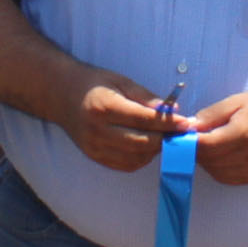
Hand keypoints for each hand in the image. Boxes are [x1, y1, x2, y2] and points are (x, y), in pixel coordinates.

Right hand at [59, 75, 180, 172]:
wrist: (61, 96)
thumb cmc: (94, 84)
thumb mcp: (120, 81)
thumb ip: (146, 97)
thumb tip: (173, 111)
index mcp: (104, 107)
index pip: (144, 120)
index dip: (168, 123)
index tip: (186, 123)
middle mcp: (97, 130)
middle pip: (142, 143)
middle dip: (165, 139)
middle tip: (179, 133)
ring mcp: (94, 147)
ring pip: (136, 158)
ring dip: (154, 150)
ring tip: (162, 138)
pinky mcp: (94, 157)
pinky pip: (126, 165)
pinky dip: (141, 158)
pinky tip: (146, 146)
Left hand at [189, 86, 247, 183]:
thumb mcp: (238, 101)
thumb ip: (212, 115)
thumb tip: (189, 126)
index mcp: (243, 132)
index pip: (206, 146)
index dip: (189, 143)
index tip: (180, 137)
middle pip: (210, 161)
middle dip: (195, 153)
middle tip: (189, 142)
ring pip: (218, 173)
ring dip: (207, 163)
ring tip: (206, 148)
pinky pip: (231, 179)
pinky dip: (220, 171)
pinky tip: (220, 158)